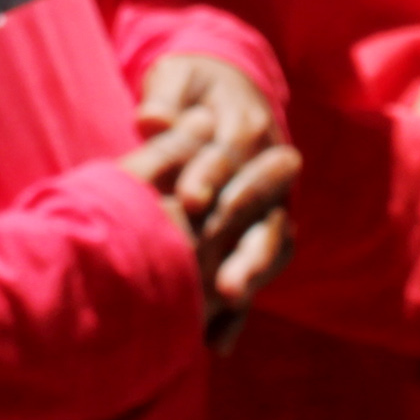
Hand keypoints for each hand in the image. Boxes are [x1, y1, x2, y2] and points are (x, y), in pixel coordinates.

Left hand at [128, 57, 301, 337]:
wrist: (223, 92)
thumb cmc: (193, 84)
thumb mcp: (179, 78)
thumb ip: (167, 98)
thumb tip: (149, 118)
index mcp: (247, 127)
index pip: (232, 156)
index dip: (212, 176)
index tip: (189, 199)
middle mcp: (267, 169)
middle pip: (264, 215)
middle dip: (245, 250)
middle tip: (222, 285)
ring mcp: (268, 205)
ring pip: (270, 246)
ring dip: (250, 282)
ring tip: (225, 318)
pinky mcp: (256, 234)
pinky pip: (255, 273)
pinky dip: (238, 311)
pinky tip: (218, 342)